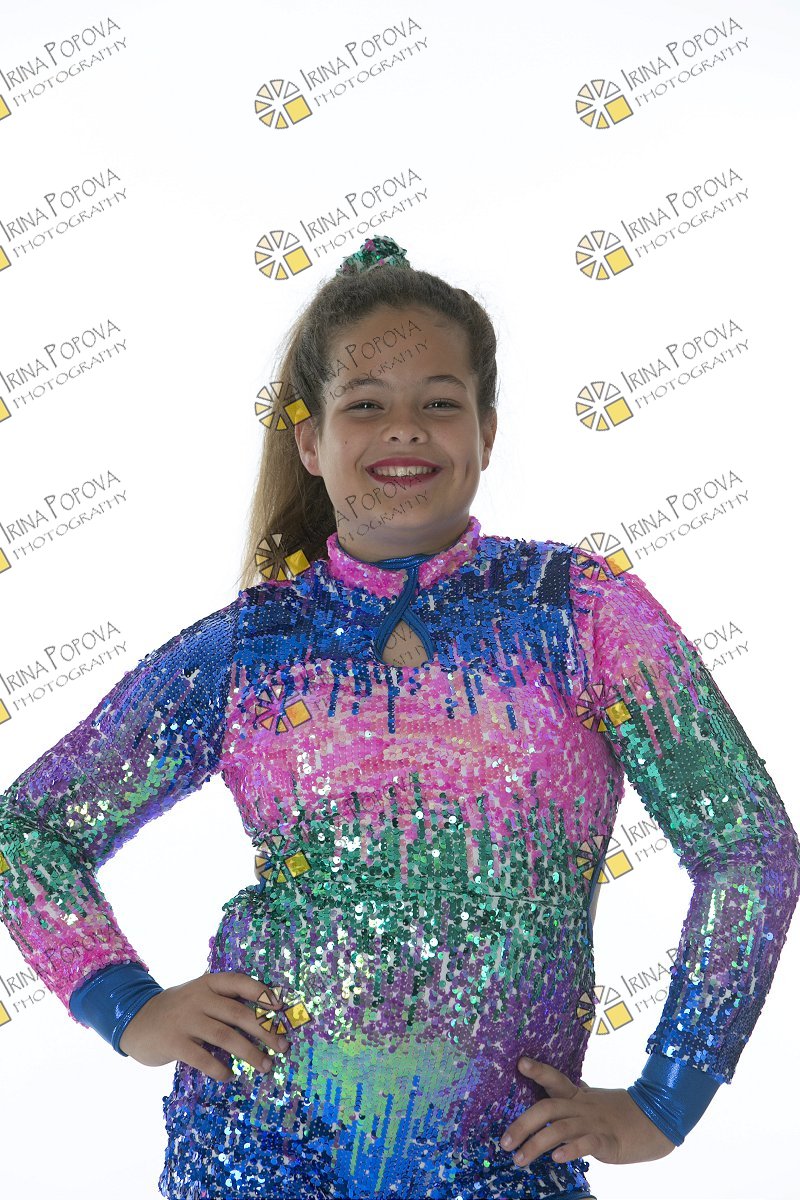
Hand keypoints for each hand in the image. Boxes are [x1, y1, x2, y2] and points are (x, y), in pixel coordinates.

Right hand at [118, 970, 290, 1081]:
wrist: (135, 1020)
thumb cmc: (178, 1011)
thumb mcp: (198, 996)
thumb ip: (223, 1002)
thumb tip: (265, 1019)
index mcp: (208, 983)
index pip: (240, 983)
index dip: (263, 994)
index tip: (282, 1009)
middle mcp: (199, 998)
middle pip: (238, 1013)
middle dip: (264, 1031)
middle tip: (283, 1046)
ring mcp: (185, 1020)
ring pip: (225, 1036)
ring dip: (250, 1053)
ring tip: (266, 1066)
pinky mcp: (174, 1043)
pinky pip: (203, 1058)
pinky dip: (220, 1069)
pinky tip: (230, 1076)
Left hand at [500, 1057, 676, 1166]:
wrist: (654, 1121)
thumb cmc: (618, 1111)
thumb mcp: (593, 1100)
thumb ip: (573, 1093)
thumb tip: (553, 1083)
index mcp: (578, 1095)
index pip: (555, 1078)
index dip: (538, 1070)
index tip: (520, 1063)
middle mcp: (582, 1106)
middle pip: (547, 1107)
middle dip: (522, 1124)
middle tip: (504, 1143)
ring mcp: (594, 1123)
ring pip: (560, 1128)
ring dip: (536, 1143)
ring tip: (520, 1159)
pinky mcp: (608, 1142)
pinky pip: (586, 1143)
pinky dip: (569, 1149)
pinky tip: (556, 1158)